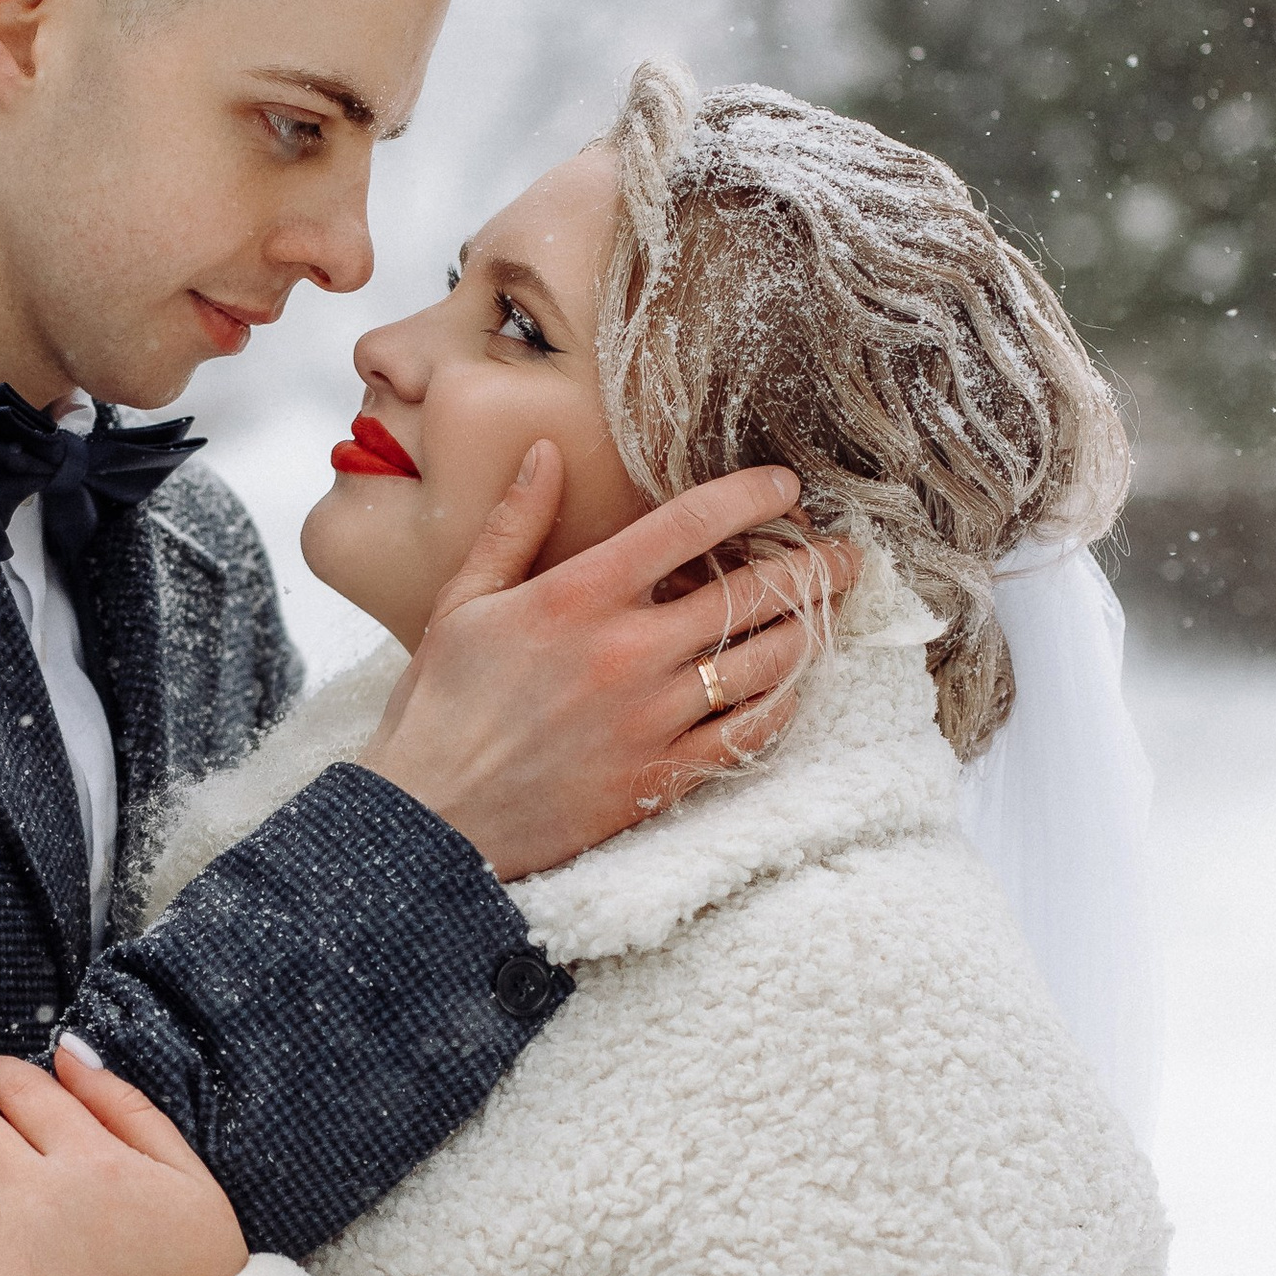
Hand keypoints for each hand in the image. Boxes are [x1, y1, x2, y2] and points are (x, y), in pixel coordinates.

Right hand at [362, 449, 855, 880]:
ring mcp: (649, 720)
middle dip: (814, 566)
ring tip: (830, 614)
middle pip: (750, 593)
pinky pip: (746, 735)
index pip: (688, 525)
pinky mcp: (658, 779)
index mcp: (577, 597)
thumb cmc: (438, 708)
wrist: (429, 822)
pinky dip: (781, 705)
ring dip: (809, 631)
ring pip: (764, 663)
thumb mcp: (462, 602)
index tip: (786, 486)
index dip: (751, 496)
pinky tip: (792, 687)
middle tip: (847, 554)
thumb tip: (546, 452)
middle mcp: (626, 653)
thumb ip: (513, 524)